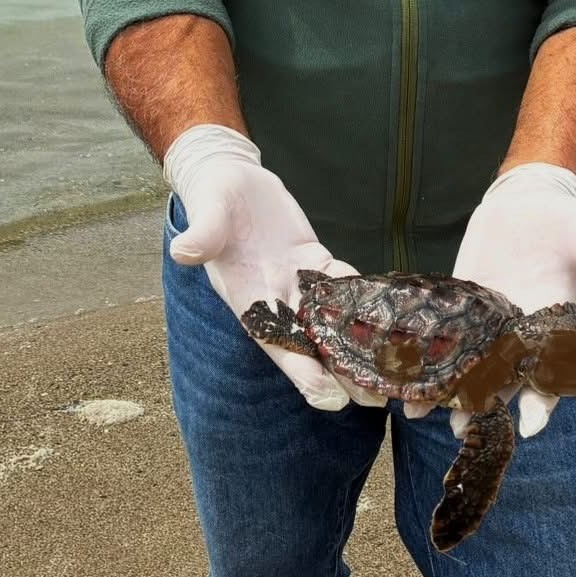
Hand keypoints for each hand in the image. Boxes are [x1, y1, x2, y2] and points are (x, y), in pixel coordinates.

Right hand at [163, 124, 385, 410]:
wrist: (228, 179)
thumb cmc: (212, 197)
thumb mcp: (206, 212)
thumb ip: (202, 235)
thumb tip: (183, 250)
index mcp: (247, 299)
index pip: (278, 345)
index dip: (303, 373)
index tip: (331, 396)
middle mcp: (275, 299)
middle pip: (312, 345)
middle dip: (342, 372)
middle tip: (377, 397)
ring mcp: (297, 282)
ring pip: (332, 321)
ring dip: (359, 344)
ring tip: (392, 367)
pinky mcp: (314, 261)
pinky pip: (342, 284)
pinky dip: (364, 298)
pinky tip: (392, 311)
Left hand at [406, 163, 575, 436]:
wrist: (529, 202)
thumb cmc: (564, 218)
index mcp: (553, 323)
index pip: (552, 372)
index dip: (544, 400)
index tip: (531, 427)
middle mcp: (520, 331)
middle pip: (504, 379)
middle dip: (484, 405)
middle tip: (461, 430)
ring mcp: (488, 322)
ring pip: (468, 364)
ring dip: (447, 388)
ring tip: (419, 412)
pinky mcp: (461, 305)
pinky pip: (442, 336)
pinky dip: (425, 355)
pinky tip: (399, 372)